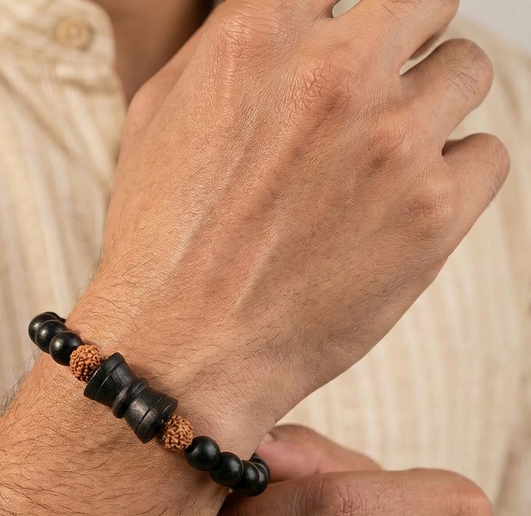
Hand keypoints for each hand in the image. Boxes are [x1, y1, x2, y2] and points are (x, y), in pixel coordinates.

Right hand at [68, 0, 508, 448]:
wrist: (182, 351)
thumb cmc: (160, 242)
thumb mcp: (158, 120)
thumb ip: (222, 49)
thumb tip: (279, 17)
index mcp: (259, 39)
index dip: (338, 17)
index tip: (340, 45)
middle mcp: (334, 75)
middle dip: (401, 36)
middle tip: (378, 85)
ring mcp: (392, 143)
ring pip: (466, 71)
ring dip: (431, 106)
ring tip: (385, 159)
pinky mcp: (434, 214)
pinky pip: (488, 156)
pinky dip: (455, 176)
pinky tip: (405, 206)